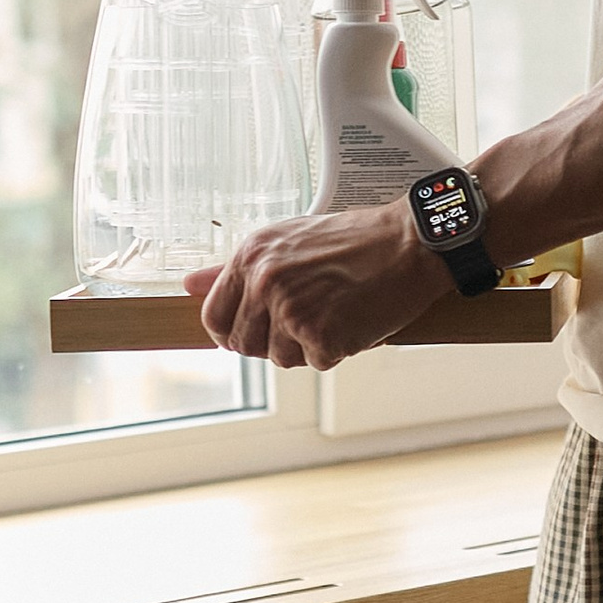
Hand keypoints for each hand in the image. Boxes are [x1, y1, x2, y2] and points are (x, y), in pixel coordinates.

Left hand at [186, 205, 437, 369]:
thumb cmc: (356, 240)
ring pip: (281, 357)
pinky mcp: (321, 335)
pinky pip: (317, 362)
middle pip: (244, 344)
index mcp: (251, 257)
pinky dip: (338, 349)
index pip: (214, 316)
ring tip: (336, 313)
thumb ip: (235, 269)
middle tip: (307, 322)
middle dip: (272, 342)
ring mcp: (291, 310)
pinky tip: (354, 320)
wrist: (412, 243)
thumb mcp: (287, 241)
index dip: (232, 331)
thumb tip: (190, 285)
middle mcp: (264, 283)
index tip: (253, 332)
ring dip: (308, 347)